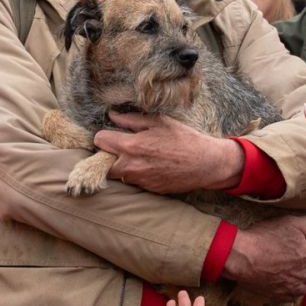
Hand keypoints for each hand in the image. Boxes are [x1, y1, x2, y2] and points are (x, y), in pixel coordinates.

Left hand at [92, 113, 243, 193]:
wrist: (205, 163)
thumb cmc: (184, 139)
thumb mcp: (159, 121)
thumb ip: (131, 119)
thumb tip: (112, 116)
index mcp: (132, 146)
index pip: (100, 141)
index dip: (104, 136)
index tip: (112, 134)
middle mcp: (131, 166)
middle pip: (103, 163)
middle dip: (109, 155)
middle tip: (122, 148)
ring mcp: (139, 180)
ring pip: (118, 174)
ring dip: (122, 166)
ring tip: (140, 156)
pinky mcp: (148, 189)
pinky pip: (133, 181)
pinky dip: (137, 174)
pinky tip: (152, 165)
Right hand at [222, 211, 305, 301]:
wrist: (242, 257)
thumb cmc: (265, 237)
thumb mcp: (290, 222)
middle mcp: (304, 274)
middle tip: (300, 260)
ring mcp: (291, 287)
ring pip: (305, 287)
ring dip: (302, 280)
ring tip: (291, 272)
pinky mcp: (278, 296)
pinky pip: (291, 296)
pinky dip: (289, 289)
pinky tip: (281, 280)